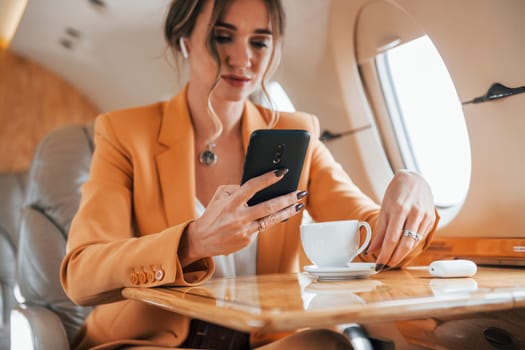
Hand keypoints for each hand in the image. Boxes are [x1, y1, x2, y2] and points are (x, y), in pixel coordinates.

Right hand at [179, 169, 306, 265]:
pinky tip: (280, 215)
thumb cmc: (213, 214)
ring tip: (299, 205)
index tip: (282, 172)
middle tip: (300, 192)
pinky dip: (270, 221)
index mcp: (231, 202)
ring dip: (287, 212)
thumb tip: (258, 186)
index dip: (268, 178)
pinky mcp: (247, 240)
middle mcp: (239, 217)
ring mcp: (244, 230)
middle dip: (287, 198)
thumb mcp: (220, 196)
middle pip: (268, 206)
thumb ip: (237, 189)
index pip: (253, 187)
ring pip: (271, 220)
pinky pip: (262, 228)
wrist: (202, 240)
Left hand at [367, 170, 435, 267]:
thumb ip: (380, 230)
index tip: (379, 263)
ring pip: (414, 243)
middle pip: (405, 244)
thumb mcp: (384, 208)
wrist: (414, 179)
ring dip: (402, 254)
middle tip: (386, 265)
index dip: (385, 254)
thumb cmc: (397, 192)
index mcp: (399, 209)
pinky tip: (403, 248)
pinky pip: (420, 238)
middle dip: (395, 258)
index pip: (392, 238)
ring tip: (392, 259)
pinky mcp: (431, 220)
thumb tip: (373, 249)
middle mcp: (414, 213)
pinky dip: (410, 245)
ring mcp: (425, 217)